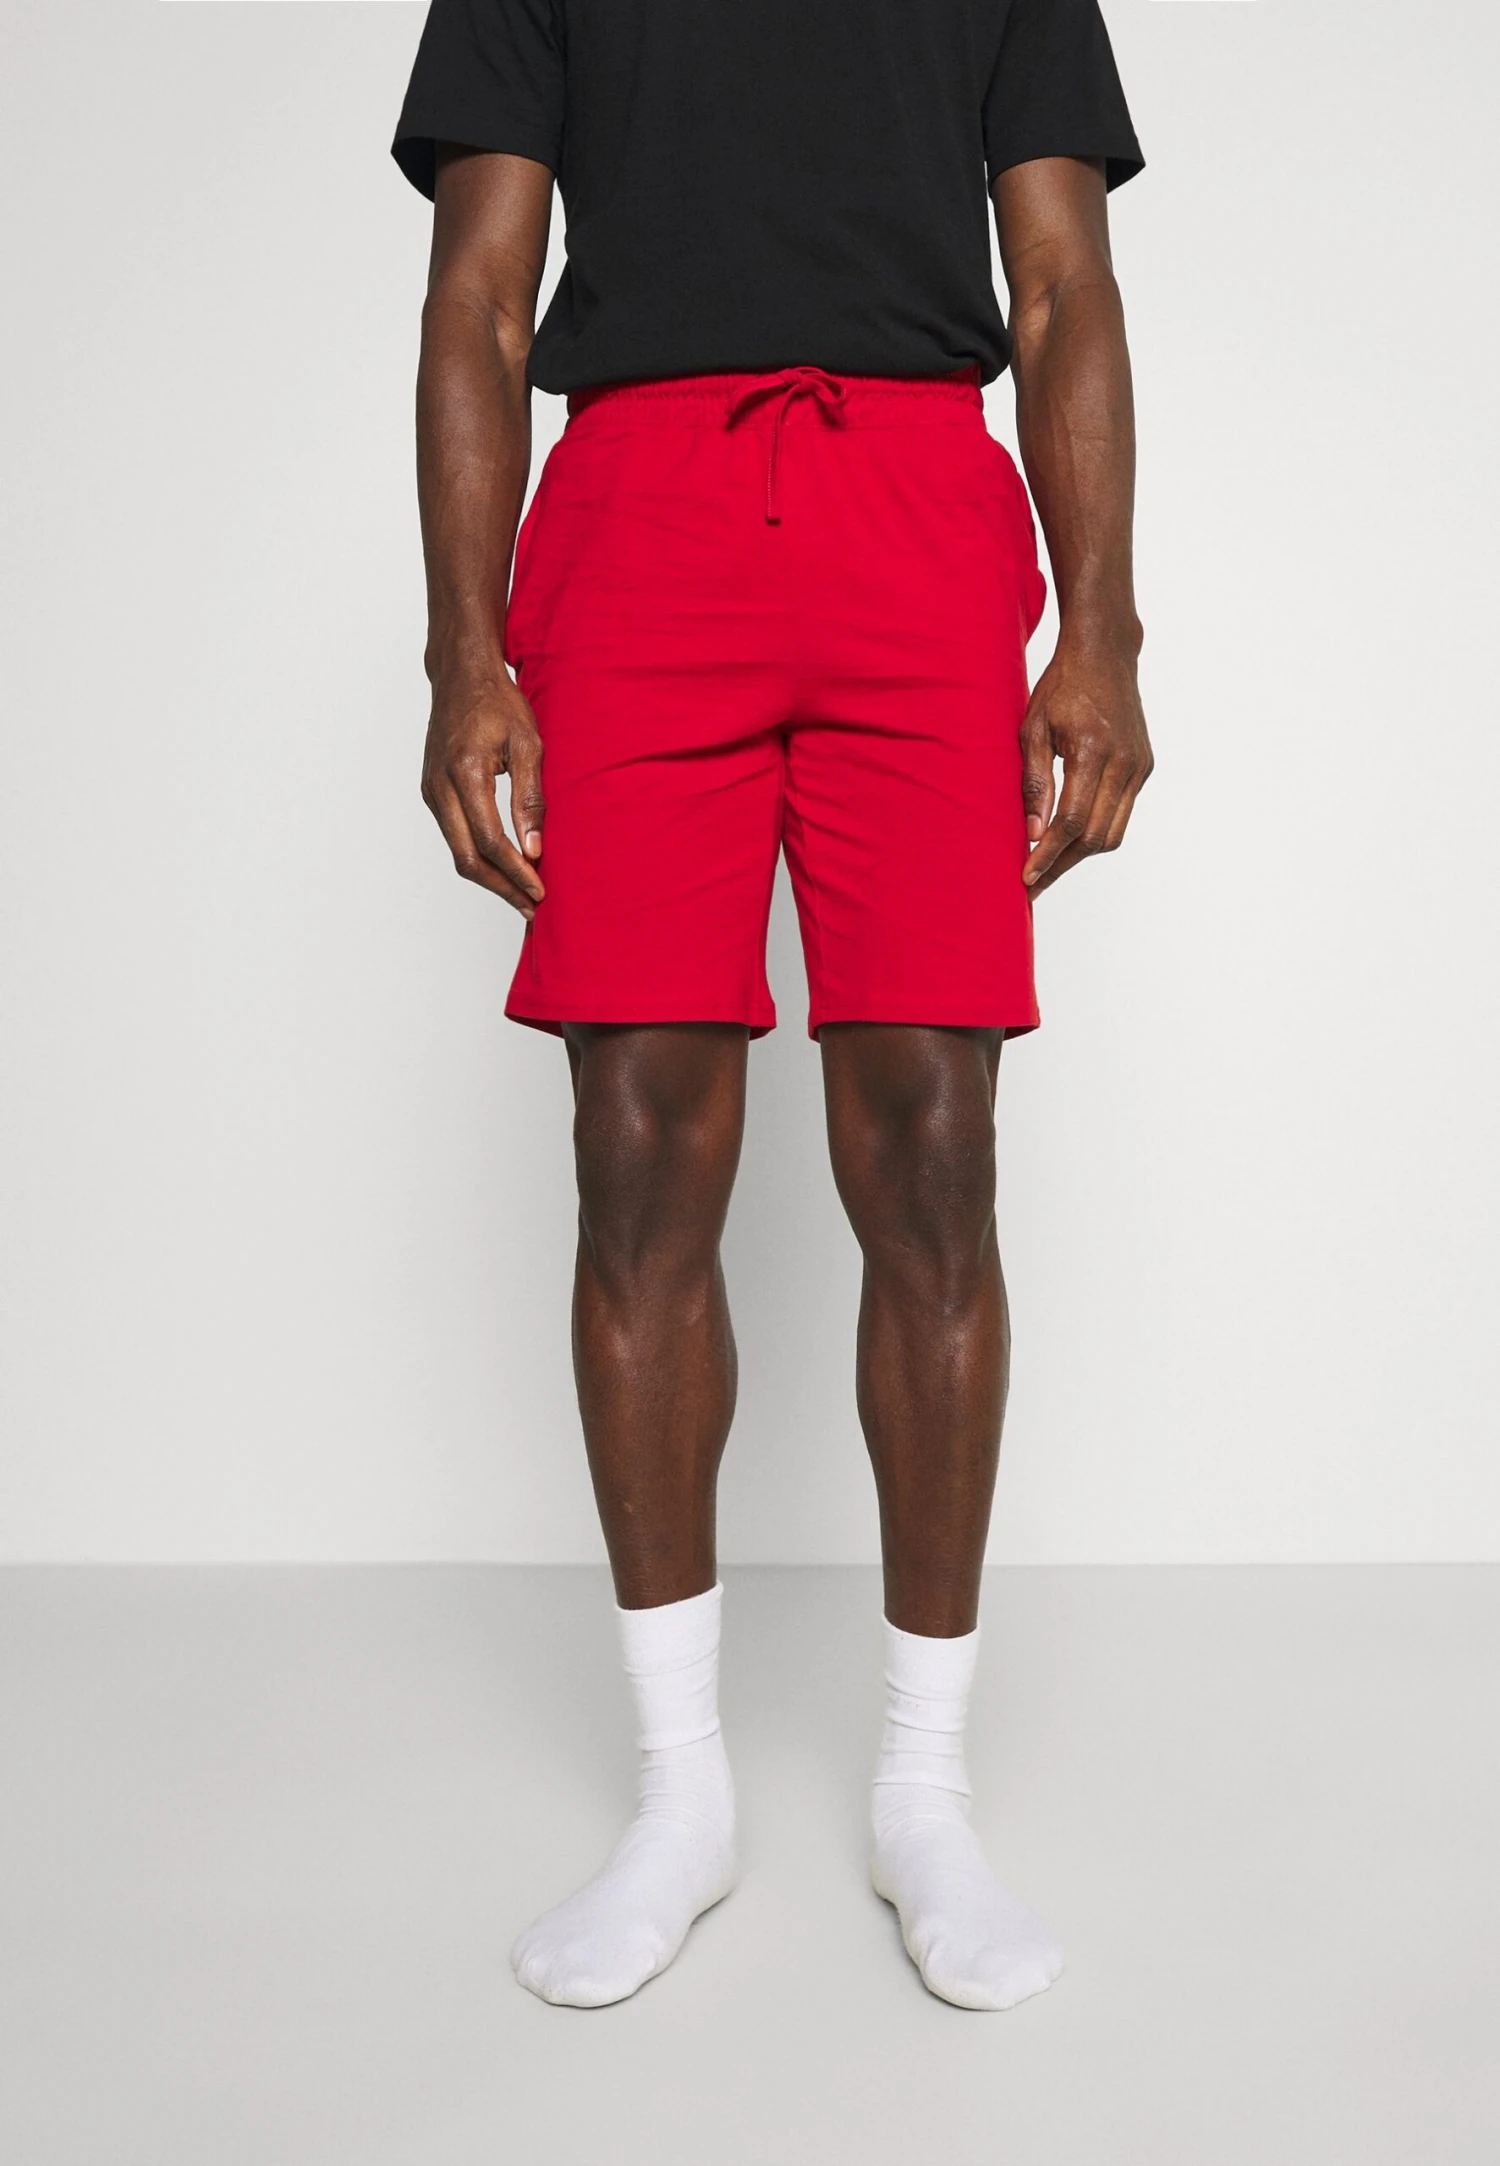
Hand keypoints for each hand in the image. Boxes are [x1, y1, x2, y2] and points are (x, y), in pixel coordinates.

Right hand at [421, 670, 545, 919]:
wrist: (461, 675)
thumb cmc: (498, 702)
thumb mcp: (528, 744)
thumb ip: (530, 798)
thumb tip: (533, 848)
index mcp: (465, 772)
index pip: (490, 841)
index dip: (516, 872)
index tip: (540, 890)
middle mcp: (440, 787)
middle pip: (466, 858)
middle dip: (502, 888)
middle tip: (531, 907)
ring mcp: (431, 792)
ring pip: (457, 852)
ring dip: (490, 878)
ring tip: (522, 895)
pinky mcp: (432, 793)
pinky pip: (453, 837)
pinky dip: (479, 857)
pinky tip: (503, 867)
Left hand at [1020, 635, 1152, 894]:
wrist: (1105, 654)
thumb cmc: (1062, 686)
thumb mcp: (1033, 729)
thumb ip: (1034, 782)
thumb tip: (1031, 833)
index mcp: (1093, 752)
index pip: (1072, 822)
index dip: (1048, 855)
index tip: (1027, 877)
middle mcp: (1124, 764)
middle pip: (1096, 837)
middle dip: (1062, 864)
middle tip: (1033, 882)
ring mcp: (1139, 766)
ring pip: (1113, 832)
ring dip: (1080, 854)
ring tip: (1049, 865)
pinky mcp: (1144, 766)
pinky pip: (1121, 813)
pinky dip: (1096, 831)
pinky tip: (1070, 836)